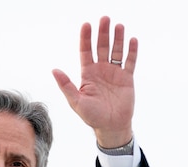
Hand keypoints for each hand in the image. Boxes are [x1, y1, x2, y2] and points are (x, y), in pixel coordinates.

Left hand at [52, 16, 136, 147]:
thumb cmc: (92, 116)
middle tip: (104, 18)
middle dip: (103, 33)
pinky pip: (130, 62)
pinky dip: (132, 51)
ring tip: (118, 26)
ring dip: (117, 38)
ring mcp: (115, 73)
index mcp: (88, 74)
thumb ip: (66, 85)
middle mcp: (101, 70)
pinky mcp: (127, 79)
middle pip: (101, 47)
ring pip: (116, 51)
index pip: (86, 51)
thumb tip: (54, 70)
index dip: (86, 38)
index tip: (86, 25)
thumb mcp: (76, 102)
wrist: (111, 127)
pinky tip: (132, 40)